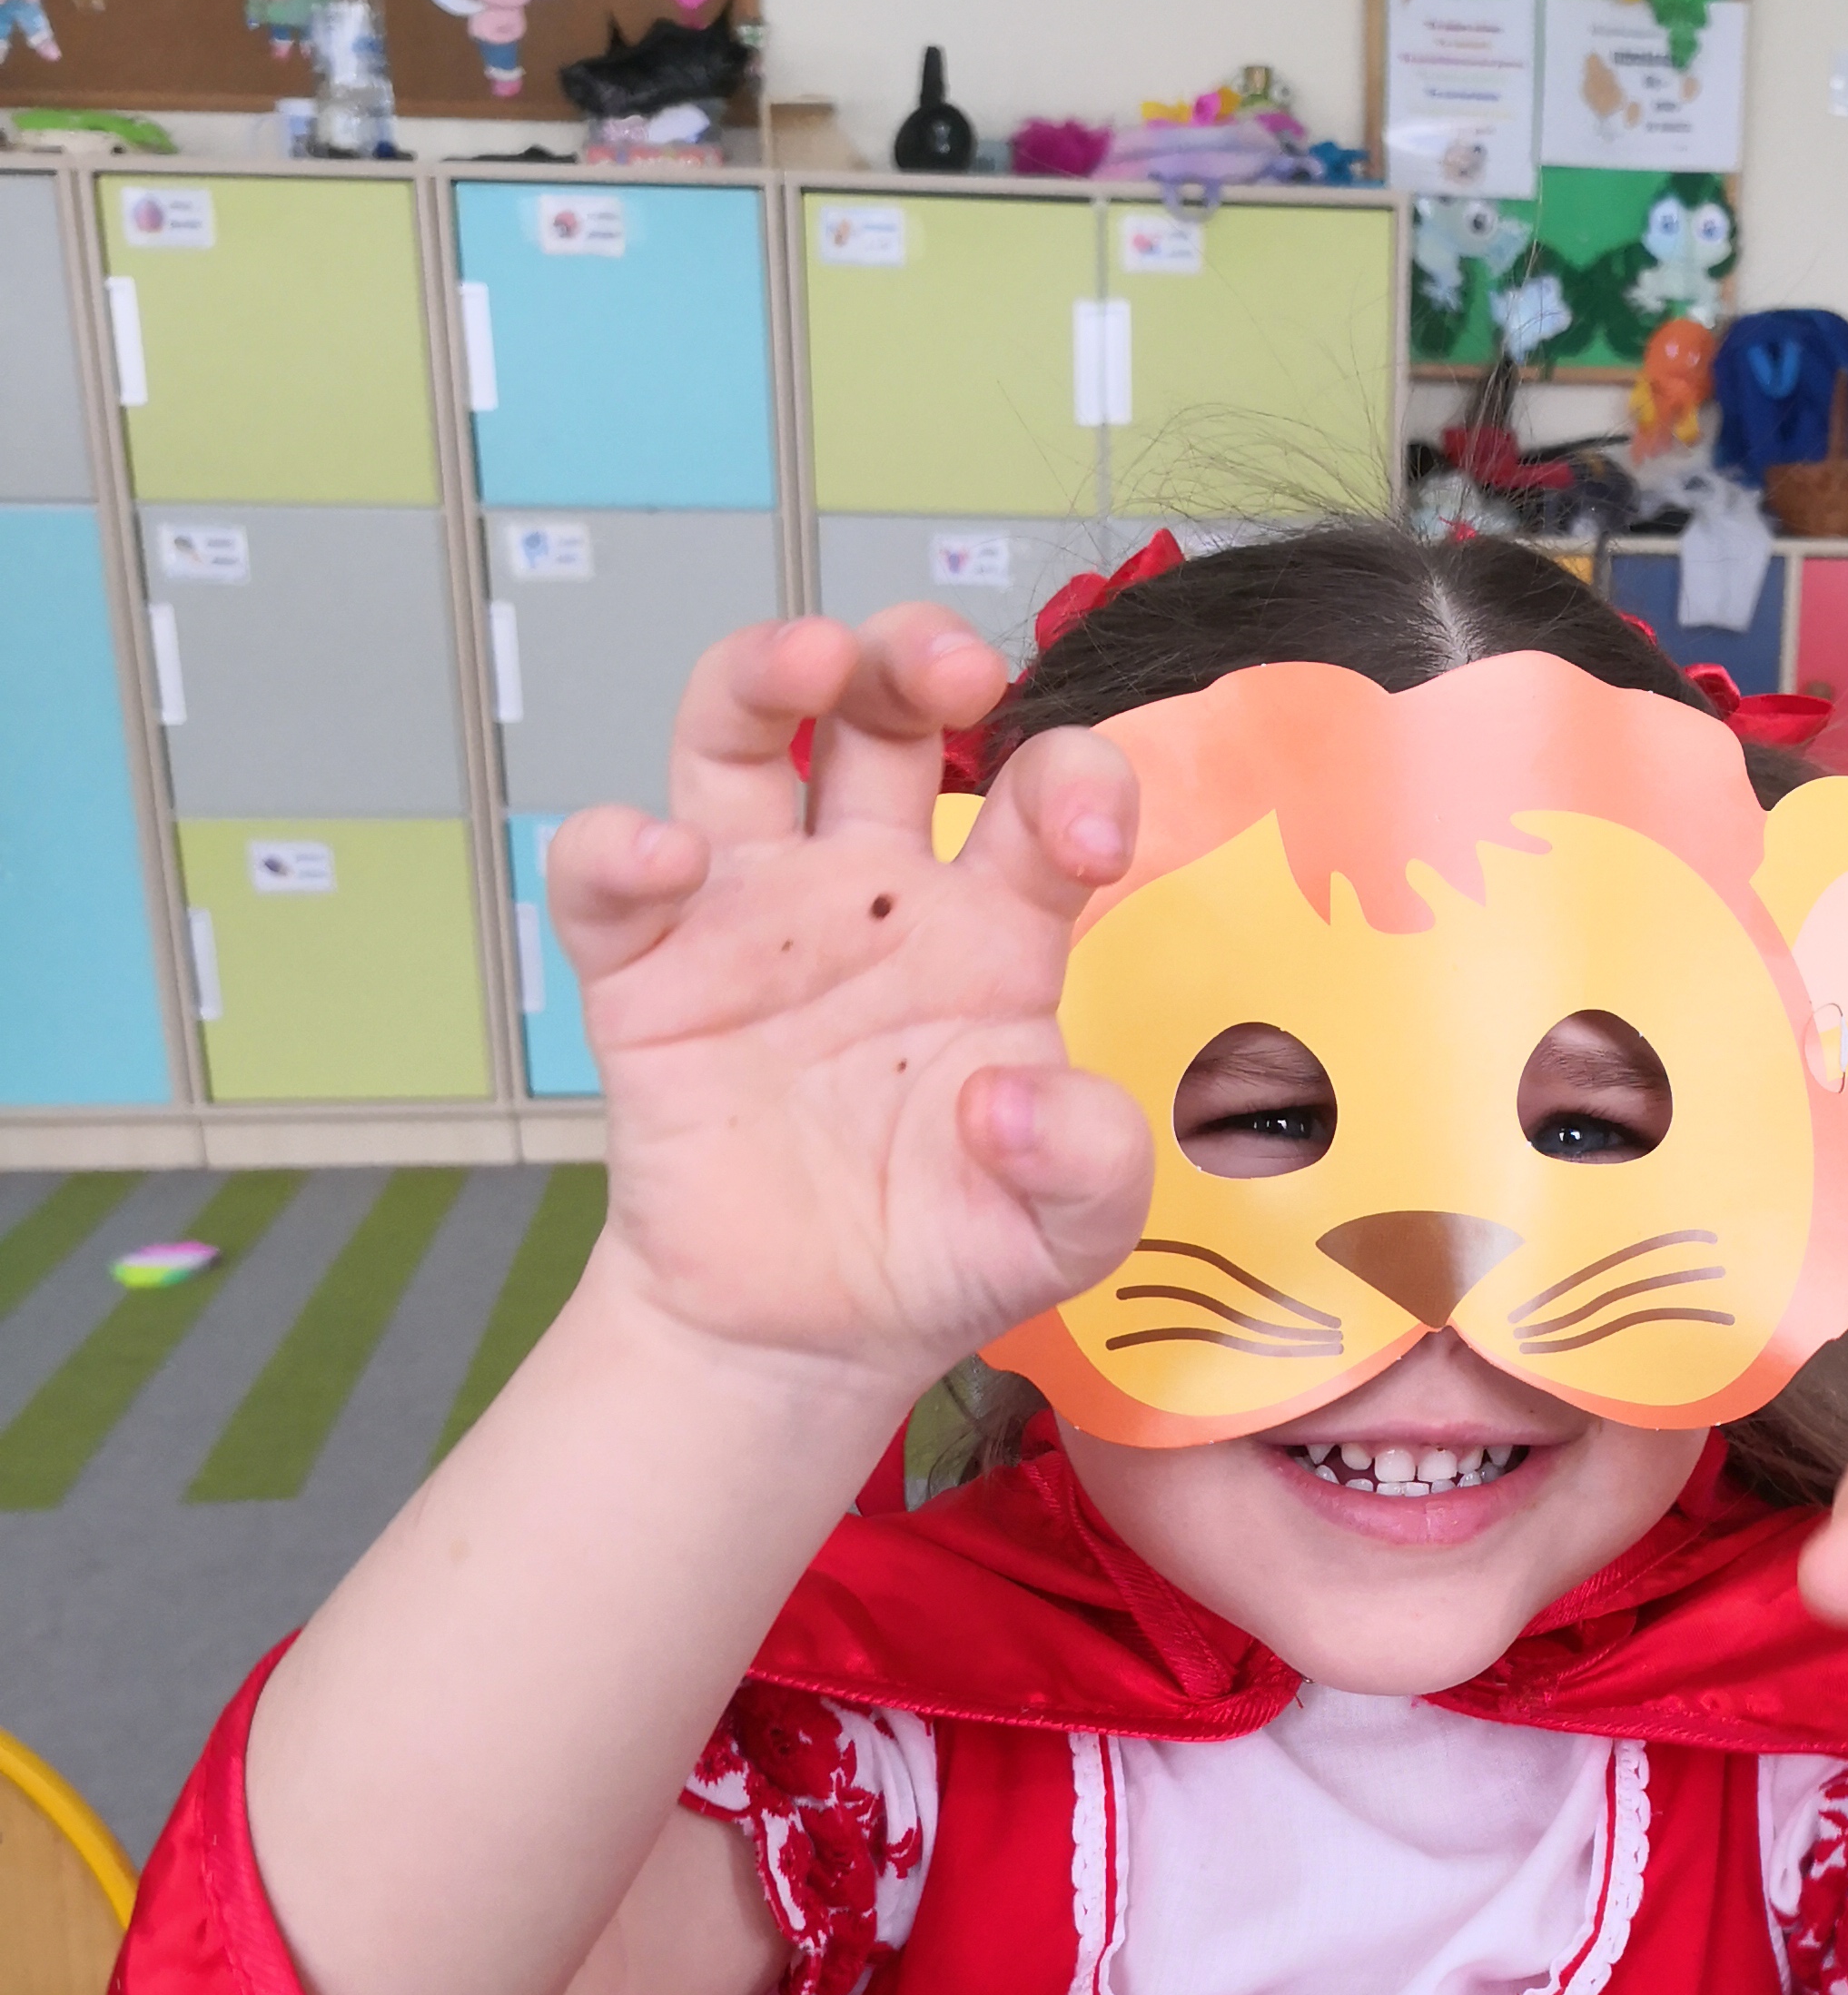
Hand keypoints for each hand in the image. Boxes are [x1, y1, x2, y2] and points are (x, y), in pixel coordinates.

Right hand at [546, 607, 1151, 1390]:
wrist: (807, 1341)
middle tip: (952, 668)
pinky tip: (666, 860)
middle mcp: (874, 892)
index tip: (1089, 840)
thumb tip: (1009, 1099)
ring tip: (805, 660)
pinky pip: (608, 881)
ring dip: (763, 670)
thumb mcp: (1066, 1233)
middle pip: (882, 711)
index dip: (1075, 779)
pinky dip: (618, 847)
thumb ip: (1091, 1164)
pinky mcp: (649, 976)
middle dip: (912, 653)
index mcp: (994, 926)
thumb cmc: (946, 1253)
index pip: (1043, 792)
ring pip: (738, 737)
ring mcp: (754, 918)